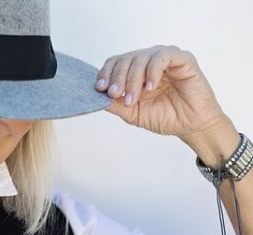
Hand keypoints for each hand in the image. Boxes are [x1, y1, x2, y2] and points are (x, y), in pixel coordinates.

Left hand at [95, 45, 227, 143]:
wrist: (190, 125)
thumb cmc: (164, 117)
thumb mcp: (133, 113)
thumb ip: (115, 104)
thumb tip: (96, 96)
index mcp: (134, 71)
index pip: (114, 63)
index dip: (105, 73)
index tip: (100, 88)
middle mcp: (148, 61)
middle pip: (125, 59)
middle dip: (117, 78)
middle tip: (115, 94)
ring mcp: (164, 58)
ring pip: (141, 57)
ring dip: (133, 78)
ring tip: (134, 98)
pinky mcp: (183, 59)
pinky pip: (163, 57)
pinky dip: (153, 71)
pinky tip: (150, 87)